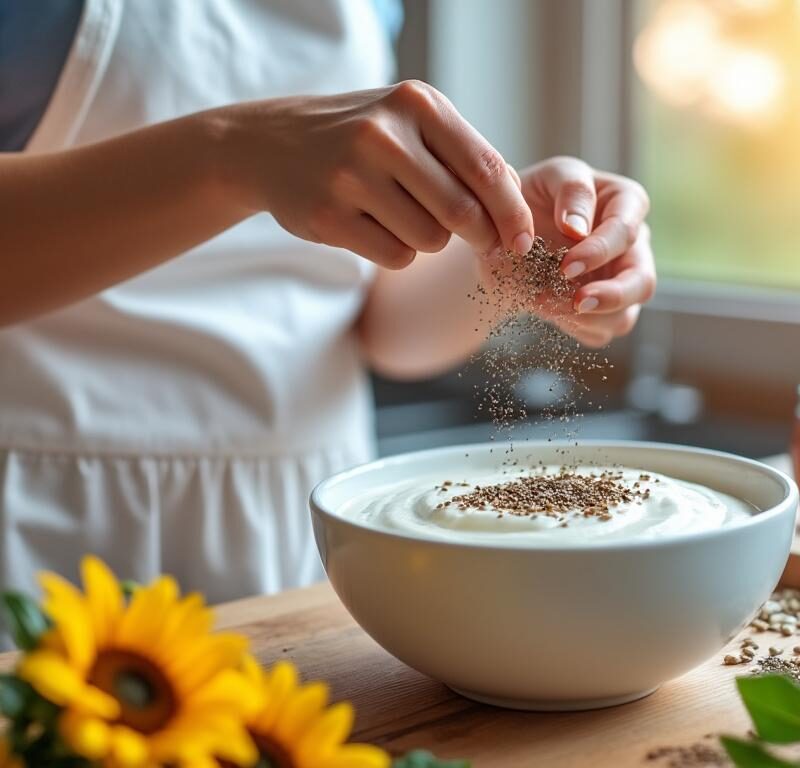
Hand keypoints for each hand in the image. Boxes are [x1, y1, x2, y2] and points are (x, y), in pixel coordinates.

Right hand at [220, 81, 533, 268]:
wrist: (272, 145)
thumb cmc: (360, 138)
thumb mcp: (410, 124)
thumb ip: (463, 156)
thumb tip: (514, 205)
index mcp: (416, 104)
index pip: (487, 169)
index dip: (512, 214)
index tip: (523, 240)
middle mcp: (384, 135)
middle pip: (462, 213)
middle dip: (480, 236)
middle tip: (478, 240)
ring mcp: (351, 176)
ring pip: (430, 240)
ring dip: (428, 240)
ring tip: (401, 215)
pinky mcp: (329, 217)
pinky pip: (396, 256)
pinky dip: (397, 252)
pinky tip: (374, 227)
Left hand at [482, 156, 654, 347]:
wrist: (504, 235)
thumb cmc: (535, 195)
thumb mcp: (550, 177)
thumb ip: (571, 190)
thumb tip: (578, 228)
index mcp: (625, 204)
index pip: (627, 230)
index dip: (600, 250)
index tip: (566, 266)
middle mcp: (631, 246)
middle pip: (642, 281)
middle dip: (612, 295)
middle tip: (577, 301)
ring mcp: (619, 282)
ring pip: (625, 315)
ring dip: (590, 318)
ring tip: (550, 308)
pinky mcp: (602, 310)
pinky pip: (601, 332)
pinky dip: (575, 328)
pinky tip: (548, 312)